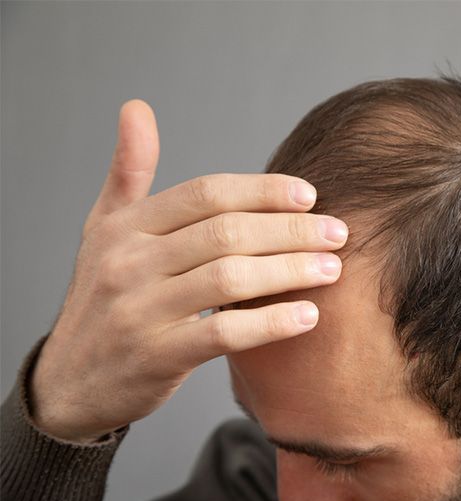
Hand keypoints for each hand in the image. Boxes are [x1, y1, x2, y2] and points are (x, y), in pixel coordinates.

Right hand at [28, 100, 347, 442]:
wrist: (72, 381)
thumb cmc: (103, 299)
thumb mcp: (104, 231)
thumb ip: (129, 173)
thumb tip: (137, 108)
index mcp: (126, 227)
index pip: (207, 194)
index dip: (263, 191)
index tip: (309, 196)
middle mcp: (129, 262)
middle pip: (227, 232)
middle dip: (291, 230)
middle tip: (337, 233)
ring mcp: (140, 310)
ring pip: (231, 278)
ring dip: (291, 270)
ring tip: (332, 269)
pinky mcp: (156, 356)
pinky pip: (224, 332)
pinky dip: (271, 322)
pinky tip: (308, 316)